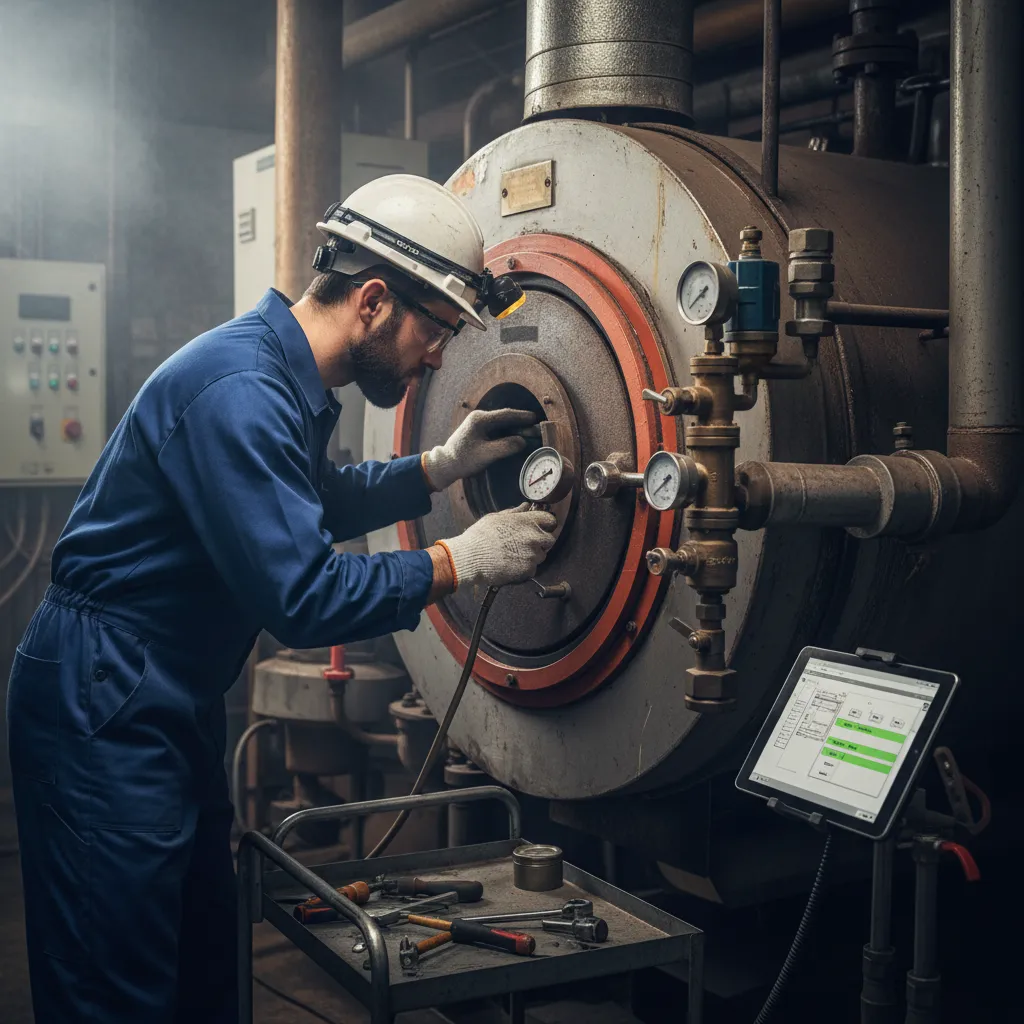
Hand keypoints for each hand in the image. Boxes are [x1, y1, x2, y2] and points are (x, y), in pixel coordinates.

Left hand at [422, 408, 535, 491]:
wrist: (446, 464)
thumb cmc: (463, 459)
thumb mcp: (486, 454)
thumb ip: (505, 447)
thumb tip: (522, 442)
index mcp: (480, 419)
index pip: (505, 415)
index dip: (521, 416)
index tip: (535, 418)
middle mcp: (479, 418)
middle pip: (505, 418)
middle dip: (521, 422)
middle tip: (536, 426)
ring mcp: (478, 424)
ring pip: (501, 424)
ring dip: (515, 428)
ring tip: (529, 431)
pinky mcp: (478, 431)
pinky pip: (497, 429)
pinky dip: (507, 433)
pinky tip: (516, 437)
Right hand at [438, 504, 556, 588]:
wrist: (471, 557)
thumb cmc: (480, 536)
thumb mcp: (495, 518)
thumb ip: (514, 512)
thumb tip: (525, 507)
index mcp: (527, 521)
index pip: (550, 520)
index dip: (545, 524)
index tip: (541, 527)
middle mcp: (534, 537)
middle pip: (549, 539)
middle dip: (541, 541)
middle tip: (526, 543)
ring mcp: (532, 555)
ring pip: (541, 555)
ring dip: (533, 555)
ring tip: (515, 554)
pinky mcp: (528, 570)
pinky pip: (533, 568)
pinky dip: (525, 568)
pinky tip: (512, 564)